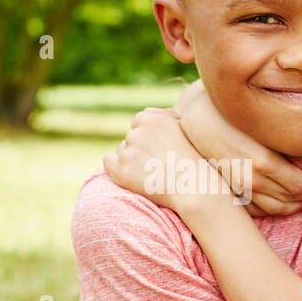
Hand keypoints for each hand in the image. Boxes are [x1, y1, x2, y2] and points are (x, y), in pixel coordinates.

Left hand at [103, 107, 224, 212]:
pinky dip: (116, 167)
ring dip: (131, 159)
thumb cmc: (192, 159)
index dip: (148, 136)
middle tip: (157, 163)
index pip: (139, 122)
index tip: (158, 149)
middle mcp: (137, 133)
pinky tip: (131, 175)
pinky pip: (108, 162)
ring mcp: (128, 151)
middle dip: (140, 148)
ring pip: (122, 151)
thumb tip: (147, 113)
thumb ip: (164, 117)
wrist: (193, 187)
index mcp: (151, 119)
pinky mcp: (121, 170)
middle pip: (131, 137)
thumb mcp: (183, 128)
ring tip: (152, 173)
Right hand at [175, 83, 301, 216]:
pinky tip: (279, 197)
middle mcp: (251, 180)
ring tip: (299, 192)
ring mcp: (239, 190)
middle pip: (293, 198)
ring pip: (277, 209)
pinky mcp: (231, 194)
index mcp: (265, 161)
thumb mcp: (269, 129)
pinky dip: (273, 207)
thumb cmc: (238, 119)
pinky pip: (259, 211)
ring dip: (293, 204)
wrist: (201, 122)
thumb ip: (295, 150)